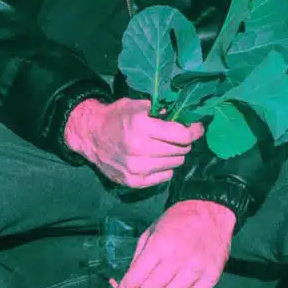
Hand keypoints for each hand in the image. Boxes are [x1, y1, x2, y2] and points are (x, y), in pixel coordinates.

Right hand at [64, 97, 203, 187]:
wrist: (91, 136)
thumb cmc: (117, 116)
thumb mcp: (137, 105)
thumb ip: (162, 111)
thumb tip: (187, 119)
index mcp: (141, 126)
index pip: (182, 135)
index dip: (193, 130)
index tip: (196, 127)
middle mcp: (140, 149)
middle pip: (181, 151)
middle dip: (184, 142)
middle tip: (178, 136)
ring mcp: (137, 168)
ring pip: (175, 164)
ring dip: (175, 154)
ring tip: (165, 146)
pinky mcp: (135, 182)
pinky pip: (165, 176)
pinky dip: (165, 167)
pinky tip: (156, 158)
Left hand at [107, 200, 235, 287]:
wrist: (211, 210)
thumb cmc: (177, 219)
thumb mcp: (152, 230)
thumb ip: (140, 256)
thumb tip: (130, 282)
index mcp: (159, 245)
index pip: (134, 279)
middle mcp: (176, 260)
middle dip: (146, 287)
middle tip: (154, 276)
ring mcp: (195, 270)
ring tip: (171, 280)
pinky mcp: (211, 278)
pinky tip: (186, 283)